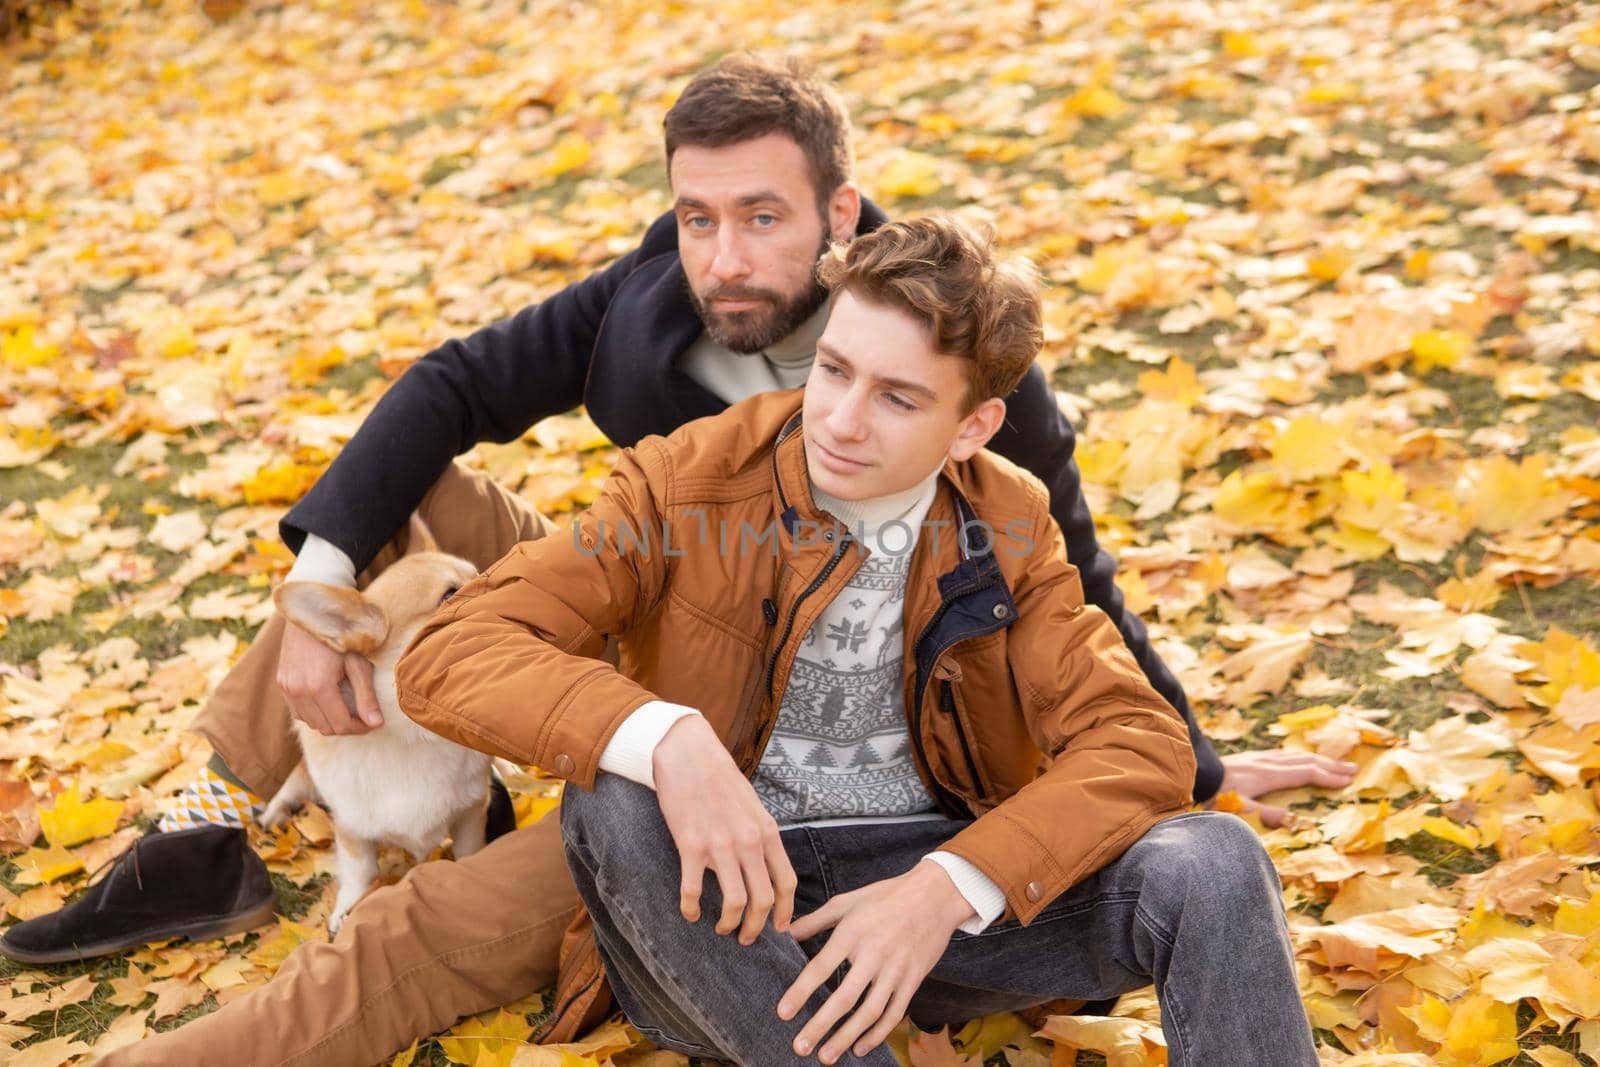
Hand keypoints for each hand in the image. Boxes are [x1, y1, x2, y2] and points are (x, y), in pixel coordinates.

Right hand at [276, 621, 380, 734]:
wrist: (311, 610)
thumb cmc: (340, 633)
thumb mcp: (358, 662)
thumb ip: (366, 695)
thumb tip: (377, 723)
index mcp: (319, 686)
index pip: (341, 725)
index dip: (360, 728)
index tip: (374, 721)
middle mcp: (298, 691)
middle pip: (326, 727)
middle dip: (347, 726)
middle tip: (363, 716)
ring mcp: (287, 688)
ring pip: (311, 722)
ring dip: (330, 721)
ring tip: (348, 708)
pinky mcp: (282, 683)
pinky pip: (298, 711)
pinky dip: (314, 713)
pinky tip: (329, 701)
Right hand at [653, 715, 795, 943]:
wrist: (688, 753)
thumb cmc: (719, 779)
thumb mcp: (752, 806)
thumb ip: (759, 836)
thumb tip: (764, 867)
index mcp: (766, 831)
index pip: (787, 882)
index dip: (785, 911)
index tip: (780, 929)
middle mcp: (749, 841)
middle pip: (764, 899)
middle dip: (757, 927)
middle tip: (746, 938)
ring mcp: (721, 845)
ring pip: (735, 902)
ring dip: (729, 924)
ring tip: (721, 928)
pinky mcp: (691, 846)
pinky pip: (693, 891)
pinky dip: (691, 909)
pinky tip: (689, 913)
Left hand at [779, 861, 973, 1062]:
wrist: (936, 895)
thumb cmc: (886, 896)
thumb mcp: (847, 901)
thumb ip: (816, 920)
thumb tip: (787, 934)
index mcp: (853, 931)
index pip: (821, 968)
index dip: (800, 992)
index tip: (783, 1014)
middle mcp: (874, 953)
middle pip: (844, 998)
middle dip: (820, 1025)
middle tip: (801, 1046)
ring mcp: (896, 969)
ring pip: (870, 1012)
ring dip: (846, 1037)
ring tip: (826, 1056)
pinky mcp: (914, 979)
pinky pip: (894, 1013)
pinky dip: (877, 1034)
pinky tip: (860, 1047)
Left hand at [1210, 749, 1357, 827]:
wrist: (1194, 772)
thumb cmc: (1215, 794)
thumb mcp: (1241, 809)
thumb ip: (1267, 815)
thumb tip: (1296, 821)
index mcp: (1269, 775)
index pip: (1307, 773)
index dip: (1329, 777)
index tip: (1349, 780)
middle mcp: (1267, 763)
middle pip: (1305, 761)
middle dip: (1330, 765)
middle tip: (1353, 768)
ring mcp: (1258, 758)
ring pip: (1294, 755)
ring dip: (1317, 758)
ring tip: (1334, 761)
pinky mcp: (1250, 757)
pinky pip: (1282, 753)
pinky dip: (1298, 755)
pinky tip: (1298, 758)